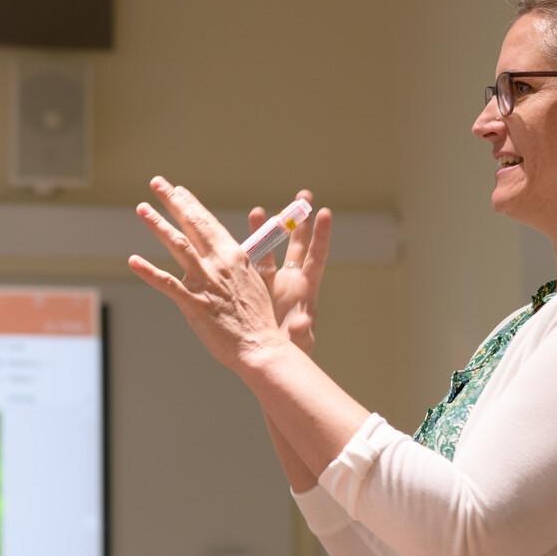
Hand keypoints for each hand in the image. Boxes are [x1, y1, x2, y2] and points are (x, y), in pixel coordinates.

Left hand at [127, 176, 292, 374]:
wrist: (261, 346)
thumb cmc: (258, 319)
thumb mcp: (254, 282)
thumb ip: (238, 265)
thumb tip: (232, 255)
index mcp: (235, 256)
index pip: (209, 222)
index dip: (191, 204)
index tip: (179, 189)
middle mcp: (219, 263)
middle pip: (193, 224)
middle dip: (172, 201)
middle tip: (157, 183)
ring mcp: (205, 282)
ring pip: (178, 246)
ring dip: (158, 225)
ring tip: (142, 208)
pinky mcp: (194, 304)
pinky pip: (167, 284)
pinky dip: (149, 271)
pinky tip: (133, 260)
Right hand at [247, 189, 331, 354]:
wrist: (267, 359)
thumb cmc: (289, 353)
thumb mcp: (298, 344)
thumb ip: (302, 333)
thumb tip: (304, 323)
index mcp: (305, 289)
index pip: (316, 257)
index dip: (321, 236)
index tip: (325, 213)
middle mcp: (289, 280)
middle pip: (296, 245)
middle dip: (299, 220)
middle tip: (303, 195)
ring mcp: (269, 282)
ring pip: (268, 251)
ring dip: (264, 231)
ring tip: (258, 212)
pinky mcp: (251, 289)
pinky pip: (246, 266)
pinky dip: (241, 252)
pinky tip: (231, 238)